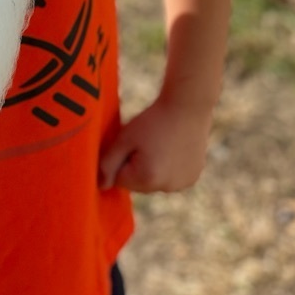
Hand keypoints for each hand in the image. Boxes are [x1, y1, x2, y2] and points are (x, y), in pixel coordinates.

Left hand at [98, 96, 212, 193]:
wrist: (187, 107)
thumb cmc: (152, 120)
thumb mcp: (124, 138)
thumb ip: (108, 163)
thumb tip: (101, 186)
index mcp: (147, 178)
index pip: (120, 180)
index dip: (121, 159)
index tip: (131, 142)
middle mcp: (166, 188)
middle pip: (138, 184)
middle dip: (136, 166)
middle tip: (145, 141)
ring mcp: (181, 184)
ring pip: (155, 182)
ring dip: (152, 168)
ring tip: (160, 142)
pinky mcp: (192, 178)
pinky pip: (171, 178)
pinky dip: (168, 167)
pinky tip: (173, 147)